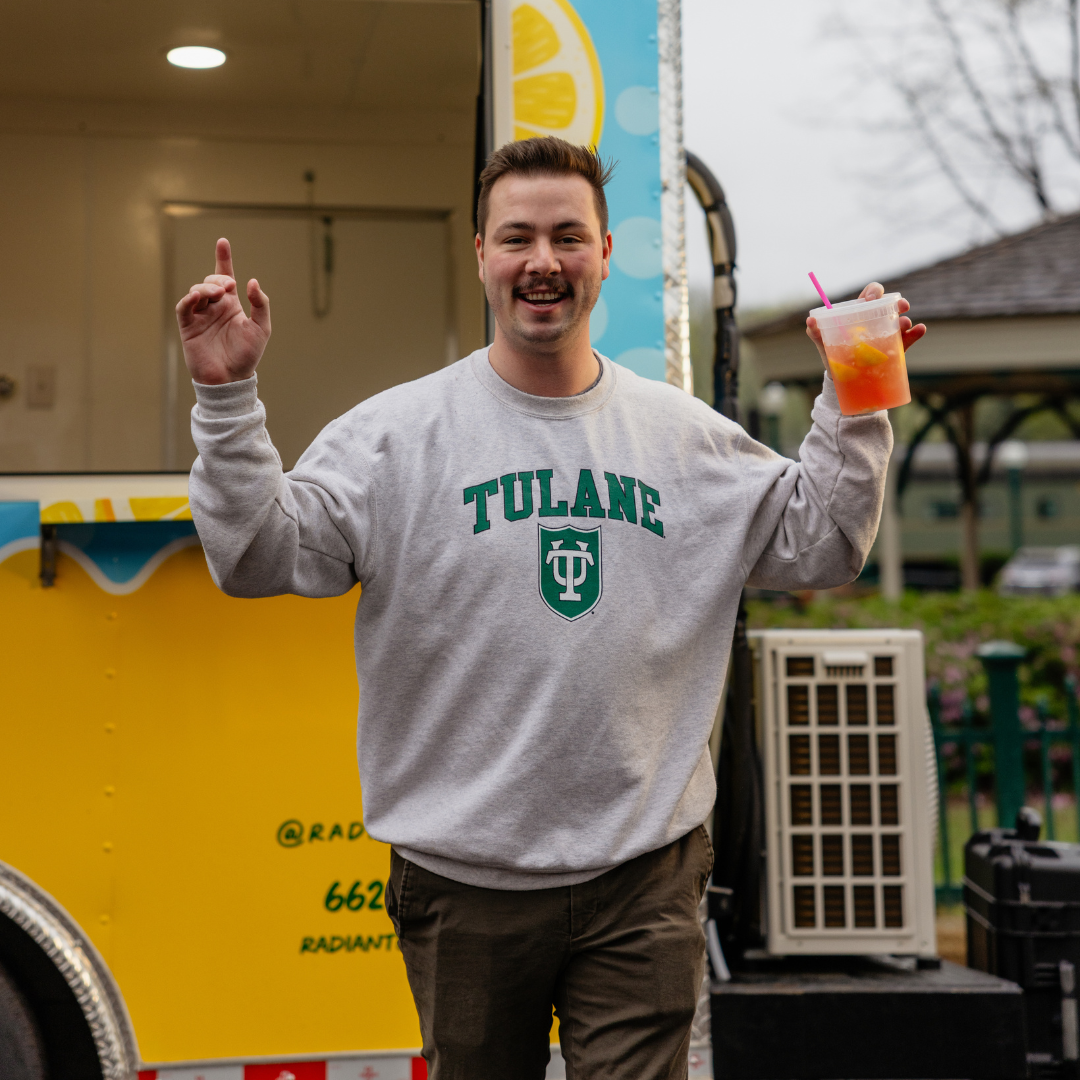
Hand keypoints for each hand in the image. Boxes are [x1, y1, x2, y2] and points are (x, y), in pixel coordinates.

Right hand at [175, 238, 270, 384]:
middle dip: (218, 279)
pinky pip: (184, 307)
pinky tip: (197, 297)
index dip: (223, 259)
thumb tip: (251, 281)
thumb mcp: (262, 328)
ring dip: (206, 288)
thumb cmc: (247, 355)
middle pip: (211, 282)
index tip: (223, 242)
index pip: (225, 277)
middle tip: (228, 287)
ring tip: (218, 295)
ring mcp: (200, 316)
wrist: (231, 379)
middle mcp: (215, 308)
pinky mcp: (188, 326)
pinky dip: (189, 299)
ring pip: (197, 291)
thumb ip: (260, 304)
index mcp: (231, 305)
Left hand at [805, 281, 925, 367]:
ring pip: (901, 321)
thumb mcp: (824, 343)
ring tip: (905, 324)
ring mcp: (888, 333)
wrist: (845, 378)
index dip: (874, 291)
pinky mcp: (896, 348)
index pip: (870, 295)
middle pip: (890, 304)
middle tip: (900, 306)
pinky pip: (909, 338)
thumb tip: (810, 321)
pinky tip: (920, 330)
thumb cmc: (834, 354)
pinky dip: (916, 333)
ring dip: (905, 320)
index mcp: (860, 313)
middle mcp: (877, 320)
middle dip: (897, 302)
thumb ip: (816, 332)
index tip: (871, 298)